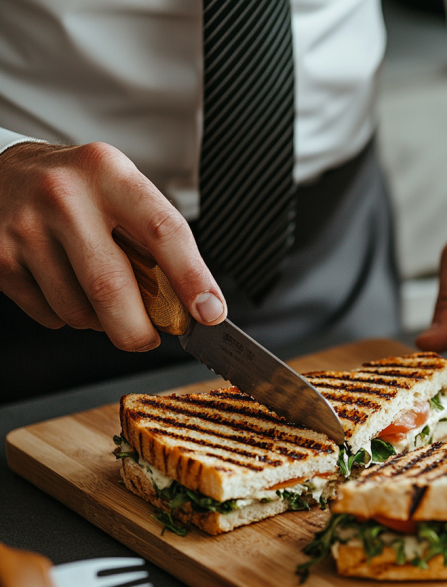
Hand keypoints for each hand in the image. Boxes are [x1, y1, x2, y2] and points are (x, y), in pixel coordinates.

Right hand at [0, 142, 225, 350]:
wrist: (1, 171)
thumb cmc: (78, 189)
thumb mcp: (121, 192)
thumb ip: (155, 239)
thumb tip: (192, 303)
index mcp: (109, 174)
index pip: (164, 232)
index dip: (192, 279)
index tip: (210, 312)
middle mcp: (64, 196)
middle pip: (113, 287)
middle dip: (140, 330)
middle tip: (151, 339)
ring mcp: (25, 228)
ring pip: (79, 311)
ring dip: (102, 323)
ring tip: (99, 294)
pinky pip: (50, 315)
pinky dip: (70, 317)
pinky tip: (66, 286)